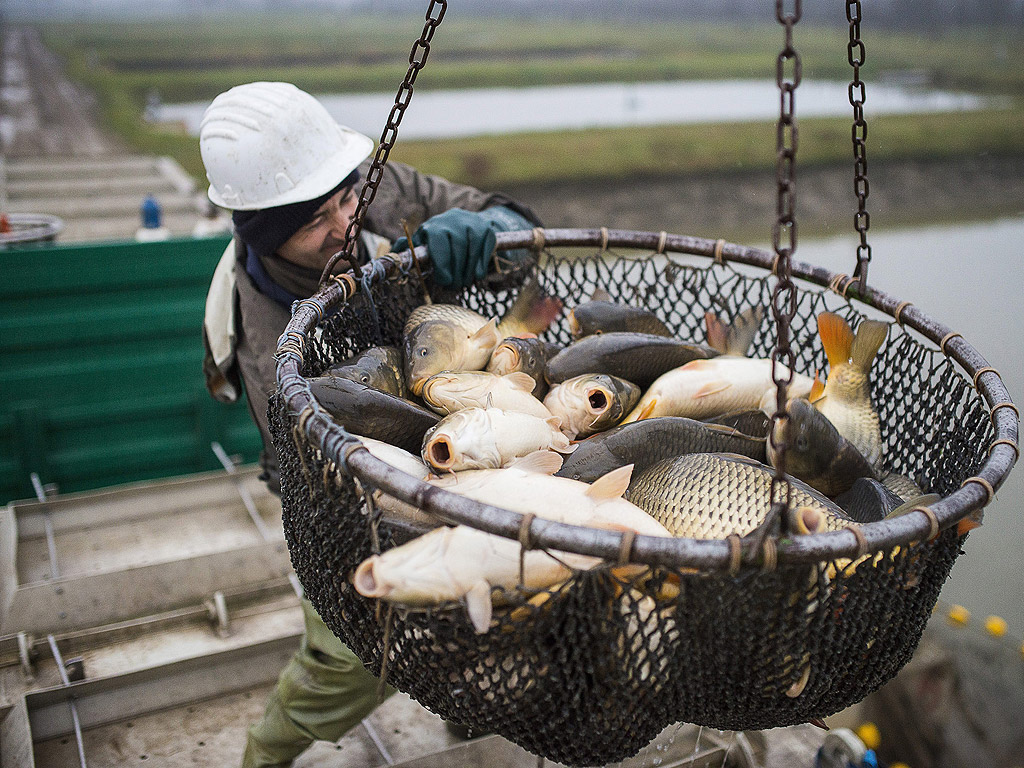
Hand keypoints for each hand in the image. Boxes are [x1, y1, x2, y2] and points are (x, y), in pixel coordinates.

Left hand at [393, 206, 533, 287]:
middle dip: (456, 272)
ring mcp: (471, 223)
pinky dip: (480, 266)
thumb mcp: (423, 242)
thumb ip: (409, 249)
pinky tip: (475, 275)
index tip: (443, 282)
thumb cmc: (439, 239)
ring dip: (467, 272)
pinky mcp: (487, 229)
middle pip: (457, 250)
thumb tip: (394, 254)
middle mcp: (452, 220)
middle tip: (454, 286)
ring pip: (471, 251)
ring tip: (464, 282)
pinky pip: (484, 250)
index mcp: (433, 226)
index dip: (442, 266)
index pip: (439, 245)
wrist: (466, 222)